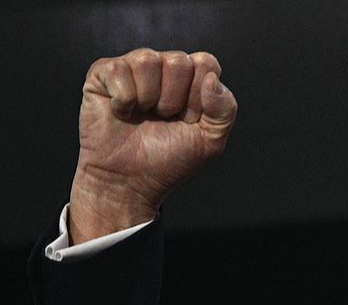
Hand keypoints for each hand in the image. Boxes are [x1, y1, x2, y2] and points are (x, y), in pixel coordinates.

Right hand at [68, 48, 236, 243]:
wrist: (130, 181)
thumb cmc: (169, 160)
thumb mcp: (211, 140)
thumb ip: (225, 109)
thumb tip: (211, 79)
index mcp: (191, 79)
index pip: (206, 63)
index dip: (199, 96)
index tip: (189, 120)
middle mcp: (164, 68)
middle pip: (179, 61)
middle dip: (174, 99)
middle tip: (163, 119)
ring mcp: (133, 68)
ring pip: (148, 60)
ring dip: (148, 98)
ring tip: (143, 116)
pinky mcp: (103, 74)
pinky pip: (119, 71)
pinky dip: (123, 100)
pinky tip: (122, 113)